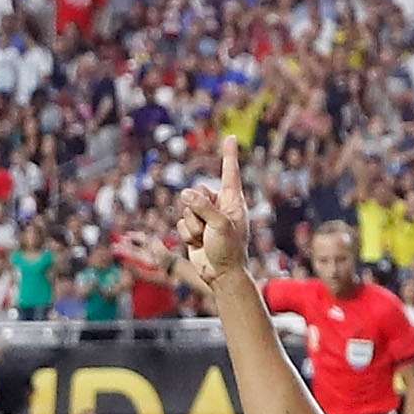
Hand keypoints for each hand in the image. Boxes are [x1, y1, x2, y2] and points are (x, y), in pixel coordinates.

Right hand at [177, 137, 250, 282]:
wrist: (221, 275)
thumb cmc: (228, 250)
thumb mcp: (220, 225)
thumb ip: (203, 206)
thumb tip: (185, 193)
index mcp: (233, 202)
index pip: (230, 173)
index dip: (229, 155)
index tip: (230, 138)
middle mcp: (219, 206)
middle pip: (197, 192)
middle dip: (197, 209)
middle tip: (208, 227)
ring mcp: (205, 217)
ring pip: (186, 208)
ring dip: (192, 225)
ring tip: (205, 238)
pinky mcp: (193, 228)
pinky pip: (181, 222)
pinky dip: (186, 233)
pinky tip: (197, 243)